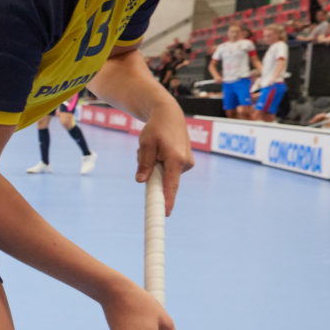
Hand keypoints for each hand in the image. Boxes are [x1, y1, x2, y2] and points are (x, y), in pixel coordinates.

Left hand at [134, 100, 192, 214]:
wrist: (169, 115)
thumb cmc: (156, 128)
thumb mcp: (145, 143)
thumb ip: (144, 163)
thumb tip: (141, 181)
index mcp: (175, 159)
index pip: (171, 185)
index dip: (167, 200)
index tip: (165, 213)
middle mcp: (185, 163)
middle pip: (164, 180)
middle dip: (151, 172)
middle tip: (144, 154)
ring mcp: (187, 163)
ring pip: (165, 174)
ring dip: (154, 166)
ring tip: (153, 148)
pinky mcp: (186, 163)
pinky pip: (168, 170)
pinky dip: (160, 163)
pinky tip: (158, 150)